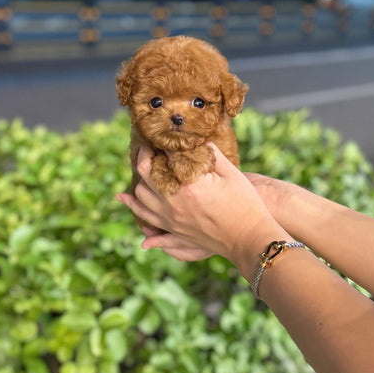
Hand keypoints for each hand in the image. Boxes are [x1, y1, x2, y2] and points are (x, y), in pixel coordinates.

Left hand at [117, 144, 289, 276]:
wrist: (249, 238)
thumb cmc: (245, 203)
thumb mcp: (230, 173)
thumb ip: (210, 153)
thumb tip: (194, 141)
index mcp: (190, 185)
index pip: (167, 156)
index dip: (166, 142)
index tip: (166, 134)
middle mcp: (174, 202)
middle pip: (145, 173)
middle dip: (145, 155)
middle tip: (150, 146)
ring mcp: (171, 218)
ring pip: (140, 195)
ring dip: (138, 178)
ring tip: (143, 166)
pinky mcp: (173, 229)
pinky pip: (145, 217)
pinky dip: (133, 206)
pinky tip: (124, 197)